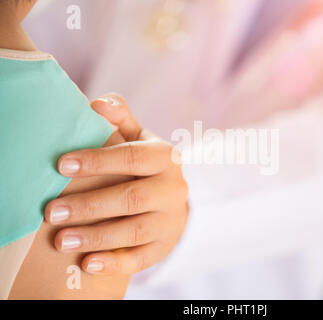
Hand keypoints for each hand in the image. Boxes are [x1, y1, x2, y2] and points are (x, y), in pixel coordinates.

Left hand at [44, 93, 188, 274]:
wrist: (174, 201)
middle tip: (51, 211)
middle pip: (131, 198)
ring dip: (96, 237)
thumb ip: (121, 119)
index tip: (62, 164)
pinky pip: (142, 259)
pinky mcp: (165, 246)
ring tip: (61, 239)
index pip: (133, 158)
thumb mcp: (140, 139)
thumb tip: (98, 104)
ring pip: (134, 231)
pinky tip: (88, 263)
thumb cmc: (147, 167)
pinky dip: (114, 263)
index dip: (98, 161)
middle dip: (90, 205)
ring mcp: (171, 221)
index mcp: (166, 158)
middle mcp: (173, 189)